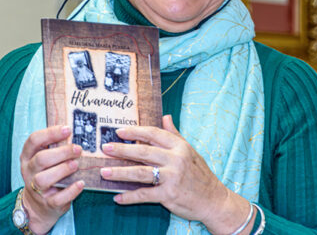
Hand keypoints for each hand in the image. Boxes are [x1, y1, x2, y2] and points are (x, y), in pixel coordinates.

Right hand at [19, 126, 84, 233]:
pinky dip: (70, 191)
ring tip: (76, 165)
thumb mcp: (46, 159)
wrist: (39, 205)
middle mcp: (30, 172)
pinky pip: (57, 198)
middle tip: (78, 149)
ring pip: (43, 179)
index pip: (33, 140)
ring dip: (62, 170)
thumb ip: (56, 146)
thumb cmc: (47, 173)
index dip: (50, 133)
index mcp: (28, 157)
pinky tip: (81, 183)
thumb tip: (78, 129)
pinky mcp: (48, 203)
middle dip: (61, 152)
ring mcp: (37, 189)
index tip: (68, 129)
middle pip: (41, 159)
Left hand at [101, 116, 250, 232]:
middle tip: (105, 148)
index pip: (155, 134)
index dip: (136, 132)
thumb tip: (165, 117)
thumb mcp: (190, 151)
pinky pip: (144, 195)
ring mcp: (173, 178)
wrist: (213, 199)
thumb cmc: (200, 174)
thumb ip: (175, 135)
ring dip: (120, 173)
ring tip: (104, 172)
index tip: (119, 131)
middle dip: (122, 150)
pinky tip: (117, 198)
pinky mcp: (169, 195)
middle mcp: (176, 160)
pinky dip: (129, 197)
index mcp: (180, 147)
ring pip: (141, 173)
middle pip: (144, 152)